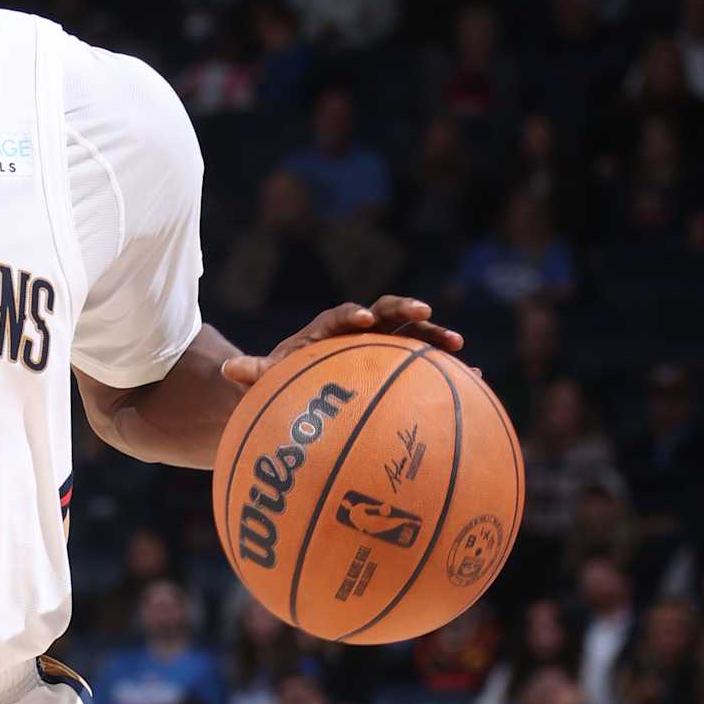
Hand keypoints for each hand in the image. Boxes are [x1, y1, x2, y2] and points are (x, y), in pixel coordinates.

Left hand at [221, 295, 465, 393]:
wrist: (303, 391)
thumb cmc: (284, 384)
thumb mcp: (268, 380)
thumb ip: (253, 373)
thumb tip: (226, 369)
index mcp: (328, 331)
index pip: (340, 316)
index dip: (351, 314)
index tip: (360, 319)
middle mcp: (359, 333)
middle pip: (386, 314)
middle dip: (405, 312)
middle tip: (423, 313)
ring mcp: (384, 348)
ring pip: (413, 336)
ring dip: (434, 337)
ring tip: (458, 346)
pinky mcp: (400, 367)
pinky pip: (426, 365)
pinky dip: (449, 370)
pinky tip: (477, 380)